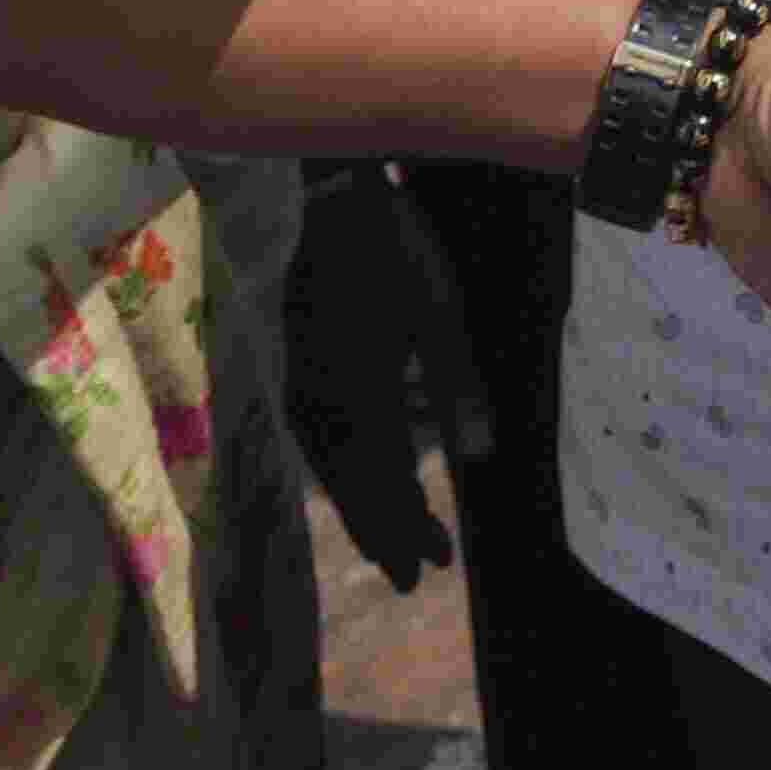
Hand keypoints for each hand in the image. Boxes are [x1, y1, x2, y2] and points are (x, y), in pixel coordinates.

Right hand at [283, 165, 482, 594]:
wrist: (321, 195)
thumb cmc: (392, 248)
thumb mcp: (438, 312)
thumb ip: (457, 386)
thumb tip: (479, 459)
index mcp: (361, 400)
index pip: (385, 485)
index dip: (407, 529)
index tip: (431, 568)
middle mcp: (324, 406)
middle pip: (355, 485)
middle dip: (386, 529)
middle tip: (415, 573)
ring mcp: (301, 386)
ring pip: (331, 466)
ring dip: (361, 504)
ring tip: (389, 535)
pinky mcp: (292, 365)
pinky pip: (315, 437)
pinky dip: (338, 468)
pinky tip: (353, 470)